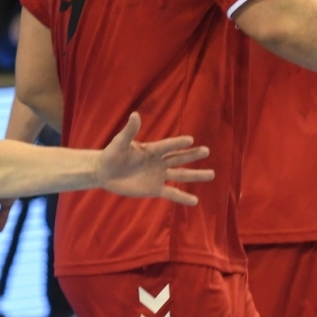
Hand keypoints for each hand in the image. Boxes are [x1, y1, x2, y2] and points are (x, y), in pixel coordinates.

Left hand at [97, 113, 213, 204]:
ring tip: (211, 174)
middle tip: (206, 151)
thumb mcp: (119, 142)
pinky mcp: (155, 189)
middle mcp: (159, 162)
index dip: (176, 143)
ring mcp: (158, 175)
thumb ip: (129, 131)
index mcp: (151, 150)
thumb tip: (135, 114)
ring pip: (180, 175)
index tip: (190, 140)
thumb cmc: (112, 154)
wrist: (105, 172)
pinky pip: (172, 193)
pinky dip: (183, 197)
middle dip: (192, 155)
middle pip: (179, 158)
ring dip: (195, 175)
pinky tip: (195, 201)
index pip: (167, 146)